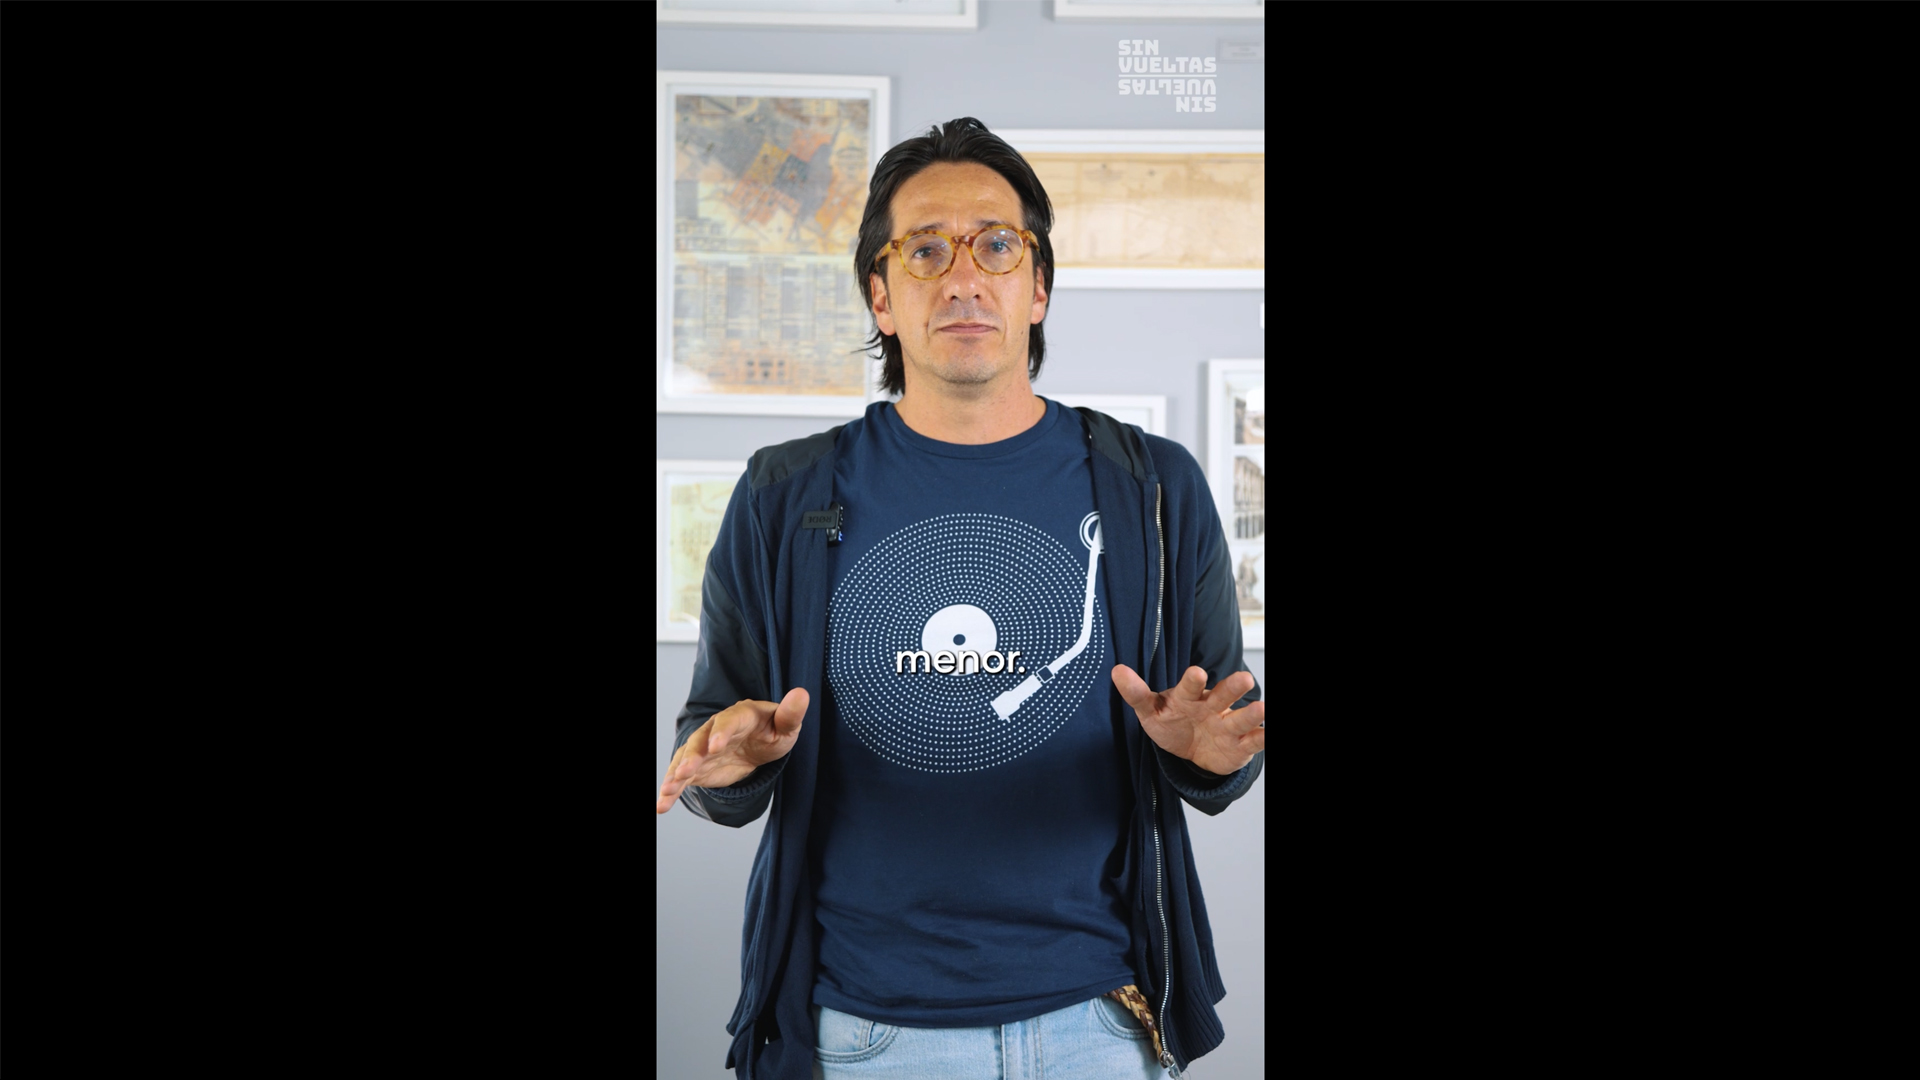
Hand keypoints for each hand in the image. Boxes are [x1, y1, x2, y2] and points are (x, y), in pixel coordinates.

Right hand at [656, 688, 808, 814]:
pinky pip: (681, 777)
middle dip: (692, 756)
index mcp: (739, 716)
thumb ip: (791, 714)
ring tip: (667, 790)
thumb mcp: (786, 726)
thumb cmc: (774, 730)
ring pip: (686, 759)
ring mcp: (703, 748)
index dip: (721, 733)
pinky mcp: (697, 767)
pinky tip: (662, 805)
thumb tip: (802, 693)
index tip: (716, 746)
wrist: (758, 744)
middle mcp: (716, 729)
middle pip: (701, 740)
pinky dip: (671, 790)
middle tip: (685, 772)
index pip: (728, 721)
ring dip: (676, 774)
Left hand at [1111, 665, 1263, 775]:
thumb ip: (1136, 693)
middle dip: (1232, 688)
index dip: (1192, 681)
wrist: (1192, 747)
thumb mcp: (1150, 711)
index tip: (1196, 672)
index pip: (1189, 687)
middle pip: (1222, 696)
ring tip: (1262, 708)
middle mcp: (1212, 707)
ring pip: (1240, 718)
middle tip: (1245, 679)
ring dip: (1251, 714)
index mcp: (1188, 697)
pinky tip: (1268, 732)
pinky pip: (1254, 741)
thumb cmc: (1171, 722)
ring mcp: (1227, 725)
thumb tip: (1116, 670)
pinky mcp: (1240, 745)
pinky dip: (1263, 737)